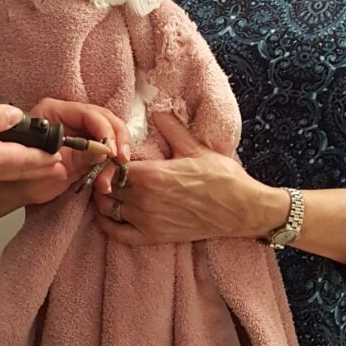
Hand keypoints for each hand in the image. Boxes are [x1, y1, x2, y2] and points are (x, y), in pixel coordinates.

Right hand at [0, 100, 65, 188]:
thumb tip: (15, 115)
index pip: (32, 158)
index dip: (53, 152)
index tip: (70, 145)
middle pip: (25, 168)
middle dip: (47, 162)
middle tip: (66, 153)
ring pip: (11, 170)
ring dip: (30, 162)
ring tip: (46, 153)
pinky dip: (10, 162)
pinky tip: (10, 152)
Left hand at [18, 97, 131, 205]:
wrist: (19, 190)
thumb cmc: (24, 175)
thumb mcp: (49, 166)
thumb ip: (76, 156)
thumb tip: (103, 152)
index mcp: (56, 111)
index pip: (89, 113)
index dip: (105, 131)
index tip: (111, 151)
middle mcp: (71, 117)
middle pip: (107, 120)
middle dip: (118, 140)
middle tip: (120, 160)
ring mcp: (81, 132)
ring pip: (112, 135)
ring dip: (116, 158)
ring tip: (106, 180)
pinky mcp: (88, 149)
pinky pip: (108, 152)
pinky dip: (112, 167)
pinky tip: (106, 182)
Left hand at [93, 111, 282, 243]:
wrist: (242, 210)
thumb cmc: (222, 178)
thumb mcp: (195, 147)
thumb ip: (171, 128)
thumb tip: (158, 108)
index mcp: (152, 175)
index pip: (111, 166)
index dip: (108, 160)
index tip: (112, 155)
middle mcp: (144, 199)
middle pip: (105, 187)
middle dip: (103, 177)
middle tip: (109, 170)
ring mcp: (147, 221)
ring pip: (106, 209)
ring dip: (104, 198)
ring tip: (110, 188)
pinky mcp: (153, 237)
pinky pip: (117, 234)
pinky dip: (107, 224)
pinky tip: (109, 213)